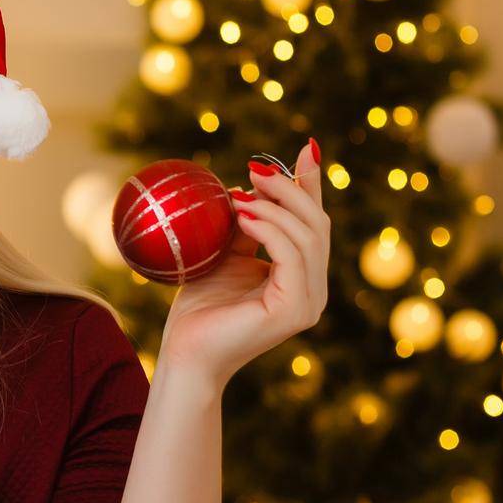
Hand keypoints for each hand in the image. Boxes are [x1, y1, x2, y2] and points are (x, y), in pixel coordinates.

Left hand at [158, 140, 330, 388]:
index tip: (303, 149)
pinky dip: (269, 228)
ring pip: (308, 236)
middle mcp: (313, 289)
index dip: (311, 185)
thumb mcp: (224, 255)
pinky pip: (292, 255)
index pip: (313, 223)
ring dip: (274, 207)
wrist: (185, 354)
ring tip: (239, 196)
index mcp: (301, 276)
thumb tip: (249, 186)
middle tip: (254, 169)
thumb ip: (245, 228)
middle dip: (289, 189)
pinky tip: (242, 216)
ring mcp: (310, 301)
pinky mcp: (295, 309)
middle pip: (317, 224)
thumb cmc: (200, 309)